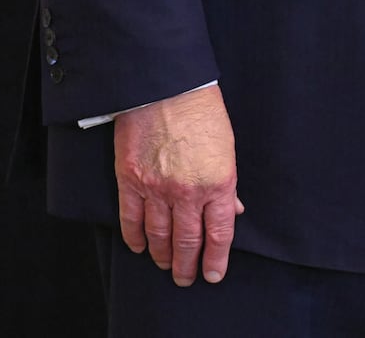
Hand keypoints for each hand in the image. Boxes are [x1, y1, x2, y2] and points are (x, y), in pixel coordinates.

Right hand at [114, 85, 242, 286]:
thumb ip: (228, 184)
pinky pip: (131, 219)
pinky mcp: (130, 179)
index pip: (219, 235)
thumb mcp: (227, 148)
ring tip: (165, 266)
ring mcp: (157, 188)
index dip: (215, 261)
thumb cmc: (202, 112)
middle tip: (186, 279)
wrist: (166, 86)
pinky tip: (139, 247)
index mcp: (218, 184)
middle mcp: (188, 192)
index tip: (213, 276)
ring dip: (162, 256)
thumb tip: (234, 210)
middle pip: (188, 242)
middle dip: (187, 266)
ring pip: (159, 236)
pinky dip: (135, 237)